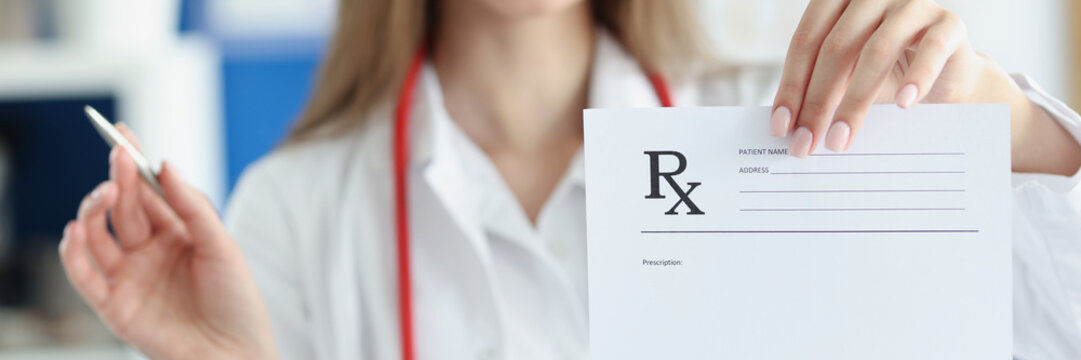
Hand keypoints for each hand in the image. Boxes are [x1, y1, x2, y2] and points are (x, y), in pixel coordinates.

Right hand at [59, 125, 277, 358]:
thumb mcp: (223, 246)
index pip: (147, 190)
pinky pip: (83, 274)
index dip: (132, 162)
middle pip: (122, 206)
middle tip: (118, 157)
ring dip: (93, 210)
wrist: (235, 353)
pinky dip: (73, 252)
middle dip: (117, 178)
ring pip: (96, 234)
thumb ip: (193, 206)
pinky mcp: (113, 305)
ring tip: (103, 195)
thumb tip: (165, 164)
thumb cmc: (237, 300)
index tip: (121, 133)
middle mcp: (148, 250)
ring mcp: (129, 276)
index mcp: (177, 232)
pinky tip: (77, 229)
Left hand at [771, 0, 1080, 174]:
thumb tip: (786, 129)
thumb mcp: (845, 80)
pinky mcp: (949, 23)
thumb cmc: (885, 78)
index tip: (781, 128)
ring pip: (876, 51)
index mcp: (838, 2)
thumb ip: (817, 92)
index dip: (791, 85)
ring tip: (840, 139)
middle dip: (817, 102)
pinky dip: (917, 77)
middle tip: (806, 143)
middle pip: (836, 48)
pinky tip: (904, 105)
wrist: (946, 78)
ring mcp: (911, 6)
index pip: (806, 41)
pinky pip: (931, 49)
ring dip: (855, 102)